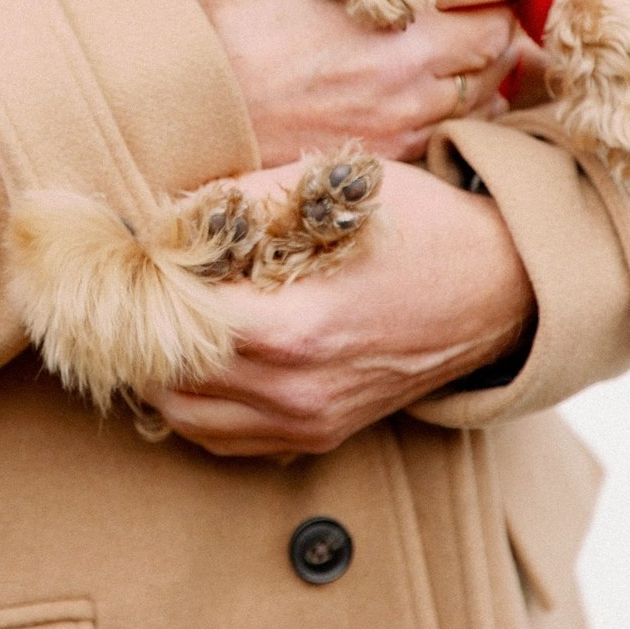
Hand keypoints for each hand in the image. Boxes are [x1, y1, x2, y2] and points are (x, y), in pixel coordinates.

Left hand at [144, 160, 533, 456]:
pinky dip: (196, 405)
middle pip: (165, 381)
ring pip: (185, 420)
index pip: (170, 325)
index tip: (128, 255)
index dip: (139, 286)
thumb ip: (239, 200)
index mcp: (294, 328)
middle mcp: (296, 391)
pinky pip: (226, 439)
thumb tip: (167, 211)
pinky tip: (199, 359)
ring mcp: (309, 423)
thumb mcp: (332, 189)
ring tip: (156, 323)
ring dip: (158, 374)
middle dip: (136, 333)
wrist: (501, 290)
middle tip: (129, 289)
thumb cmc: (420, 228)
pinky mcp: (320, 436)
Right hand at [181, 0, 528, 164]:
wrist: (166, 94)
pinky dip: (450, 113)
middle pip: (503, 31)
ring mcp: (401, 111)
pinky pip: (452, 132)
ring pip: (486, 88)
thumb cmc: (211, 11)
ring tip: (444, 55)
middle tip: (465, 9)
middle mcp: (413, 51)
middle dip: (491, 16)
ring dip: (475, 69)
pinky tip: (419, 98)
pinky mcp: (383, 156)